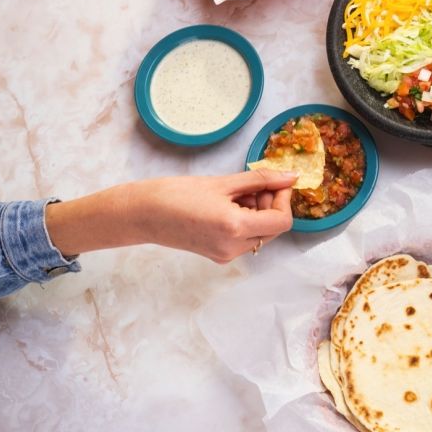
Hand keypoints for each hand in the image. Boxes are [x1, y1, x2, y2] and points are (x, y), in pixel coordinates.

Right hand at [48, 170, 297, 262]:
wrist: (140, 213)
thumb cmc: (174, 194)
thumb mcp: (222, 183)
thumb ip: (260, 180)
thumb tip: (290, 176)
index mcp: (235, 228)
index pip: (282, 220)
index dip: (283, 198)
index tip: (274, 181)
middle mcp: (233, 248)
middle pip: (273, 228)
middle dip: (270, 204)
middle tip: (251, 185)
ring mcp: (225, 255)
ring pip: (260, 234)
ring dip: (257, 211)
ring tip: (233, 193)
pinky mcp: (218, 255)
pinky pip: (244, 238)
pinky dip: (244, 220)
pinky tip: (226, 205)